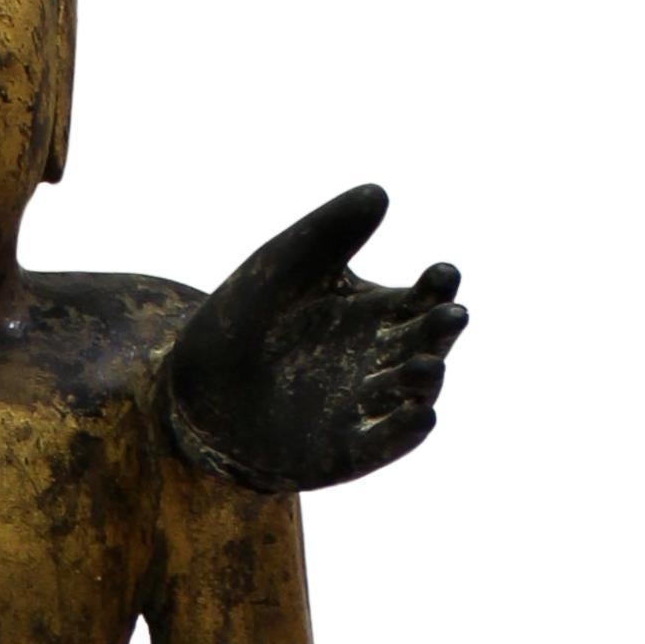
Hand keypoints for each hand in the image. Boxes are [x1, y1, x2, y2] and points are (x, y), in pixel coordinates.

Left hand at [160, 183, 466, 494]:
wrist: (193, 388)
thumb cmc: (244, 319)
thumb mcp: (285, 264)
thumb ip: (329, 231)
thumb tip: (379, 192)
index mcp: (378, 312)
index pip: (424, 296)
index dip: (439, 285)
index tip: (442, 273)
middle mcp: (382, 360)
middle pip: (427, 343)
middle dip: (441, 331)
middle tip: (450, 316)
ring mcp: (367, 408)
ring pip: (412, 394)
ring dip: (425, 381)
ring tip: (425, 365)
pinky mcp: (345, 451)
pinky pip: (383, 444)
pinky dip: (403, 434)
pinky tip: (421, 417)